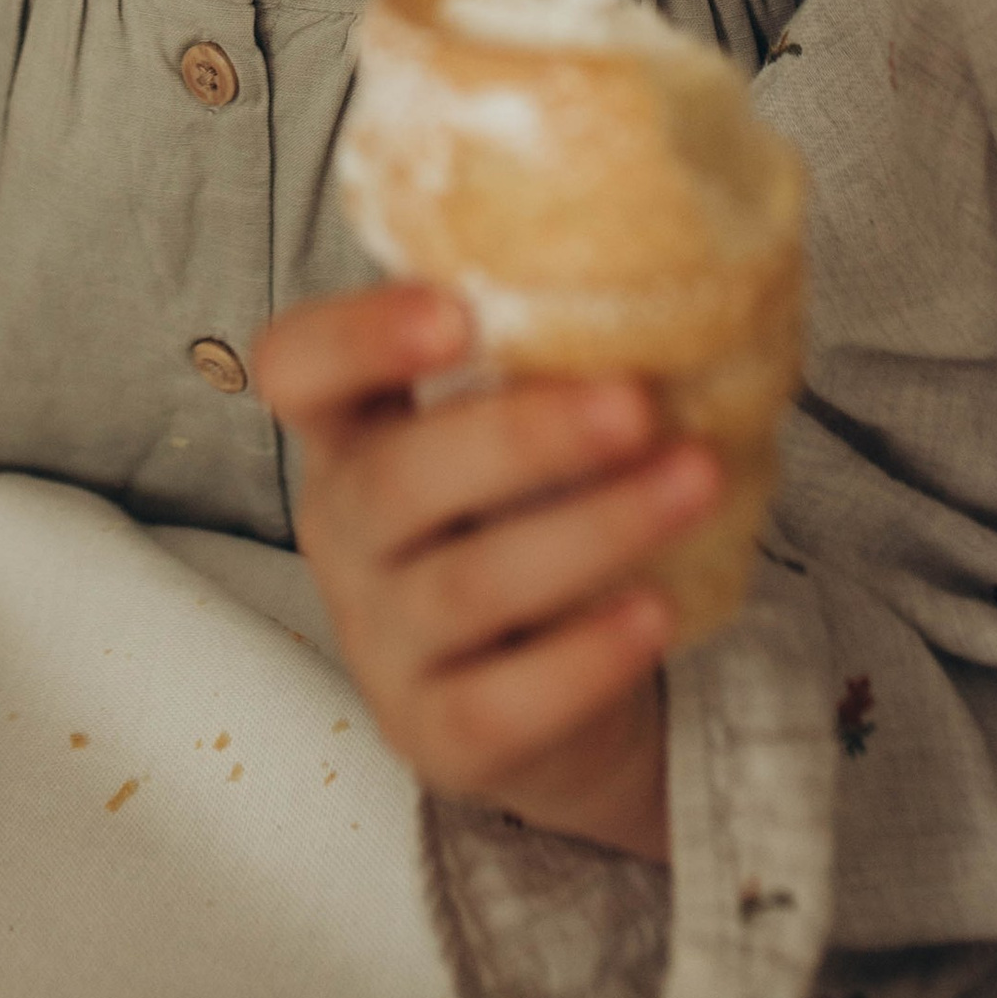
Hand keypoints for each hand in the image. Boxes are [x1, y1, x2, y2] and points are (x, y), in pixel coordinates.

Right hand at [256, 282, 713, 855]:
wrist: (547, 701)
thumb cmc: (528, 517)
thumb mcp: (508, 431)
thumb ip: (539, 356)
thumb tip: (667, 262)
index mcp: (350, 433)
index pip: (297, 367)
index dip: (358, 335)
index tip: (457, 309)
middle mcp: (344, 532)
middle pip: (398, 478)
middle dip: (523, 436)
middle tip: (636, 402)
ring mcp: (380, 642)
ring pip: (469, 586)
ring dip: (595, 528)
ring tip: (698, 479)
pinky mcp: (436, 735)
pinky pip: (507, 700)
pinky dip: (588, 655)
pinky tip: (659, 610)